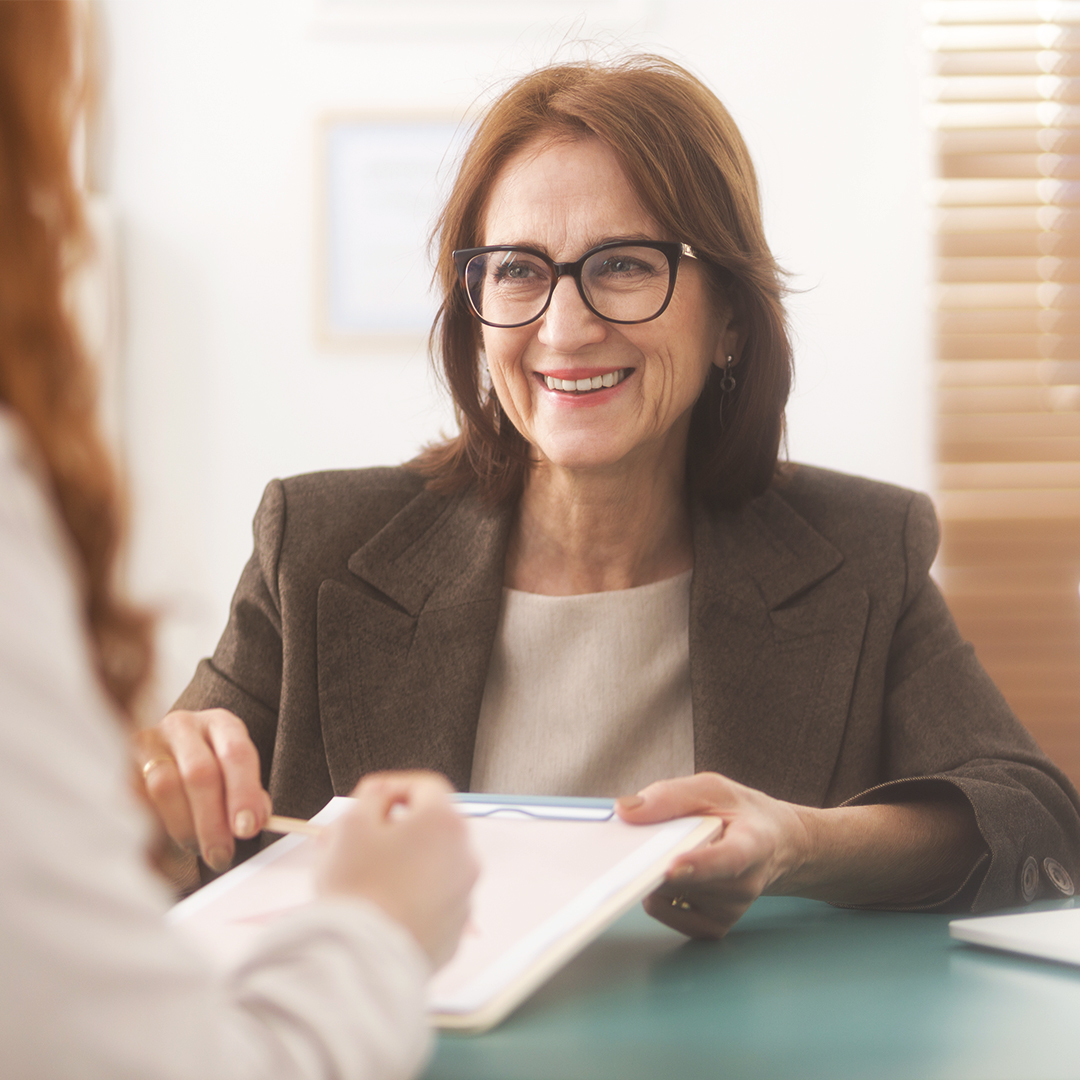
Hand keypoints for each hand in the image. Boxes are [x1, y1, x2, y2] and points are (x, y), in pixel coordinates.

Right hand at [134, 709, 271, 872]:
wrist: (167, 754)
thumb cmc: (210, 769)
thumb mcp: (236, 774)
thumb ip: (249, 797)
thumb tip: (250, 823)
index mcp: (220, 723)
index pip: (236, 753)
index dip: (243, 793)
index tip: (247, 828)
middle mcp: (183, 726)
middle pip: (200, 772)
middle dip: (212, 821)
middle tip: (221, 854)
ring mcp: (148, 742)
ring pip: (164, 787)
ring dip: (184, 827)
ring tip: (198, 849)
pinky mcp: (120, 763)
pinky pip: (135, 799)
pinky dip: (153, 826)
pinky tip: (168, 842)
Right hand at [315, 771, 478, 969]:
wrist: (362, 962)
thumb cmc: (357, 891)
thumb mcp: (351, 825)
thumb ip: (370, 797)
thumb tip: (381, 796)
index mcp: (444, 824)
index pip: (426, 786)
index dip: (394, 787)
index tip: (372, 799)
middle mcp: (465, 857)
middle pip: (432, 828)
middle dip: (397, 829)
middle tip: (361, 841)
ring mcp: (464, 896)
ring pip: (433, 866)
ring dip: (405, 864)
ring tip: (364, 880)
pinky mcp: (455, 931)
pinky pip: (434, 902)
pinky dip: (413, 899)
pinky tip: (381, 909)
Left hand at [616, 772, 809, 939]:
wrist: (775, 845)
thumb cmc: (741, 814)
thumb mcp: (712, 789)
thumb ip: (670, 796)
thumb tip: (626, 811)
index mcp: (753, 844)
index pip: (727, 861)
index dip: (699, 866)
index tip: (671, 867)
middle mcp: (745, 884)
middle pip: (686, 882)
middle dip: (656, 860)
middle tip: (646, 839)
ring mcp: (730, 910)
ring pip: (669, 895)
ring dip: (654, 872)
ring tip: (673, 850)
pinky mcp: (713, 926)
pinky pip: (665, 912)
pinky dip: (656, 892)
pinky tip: (671, 873)